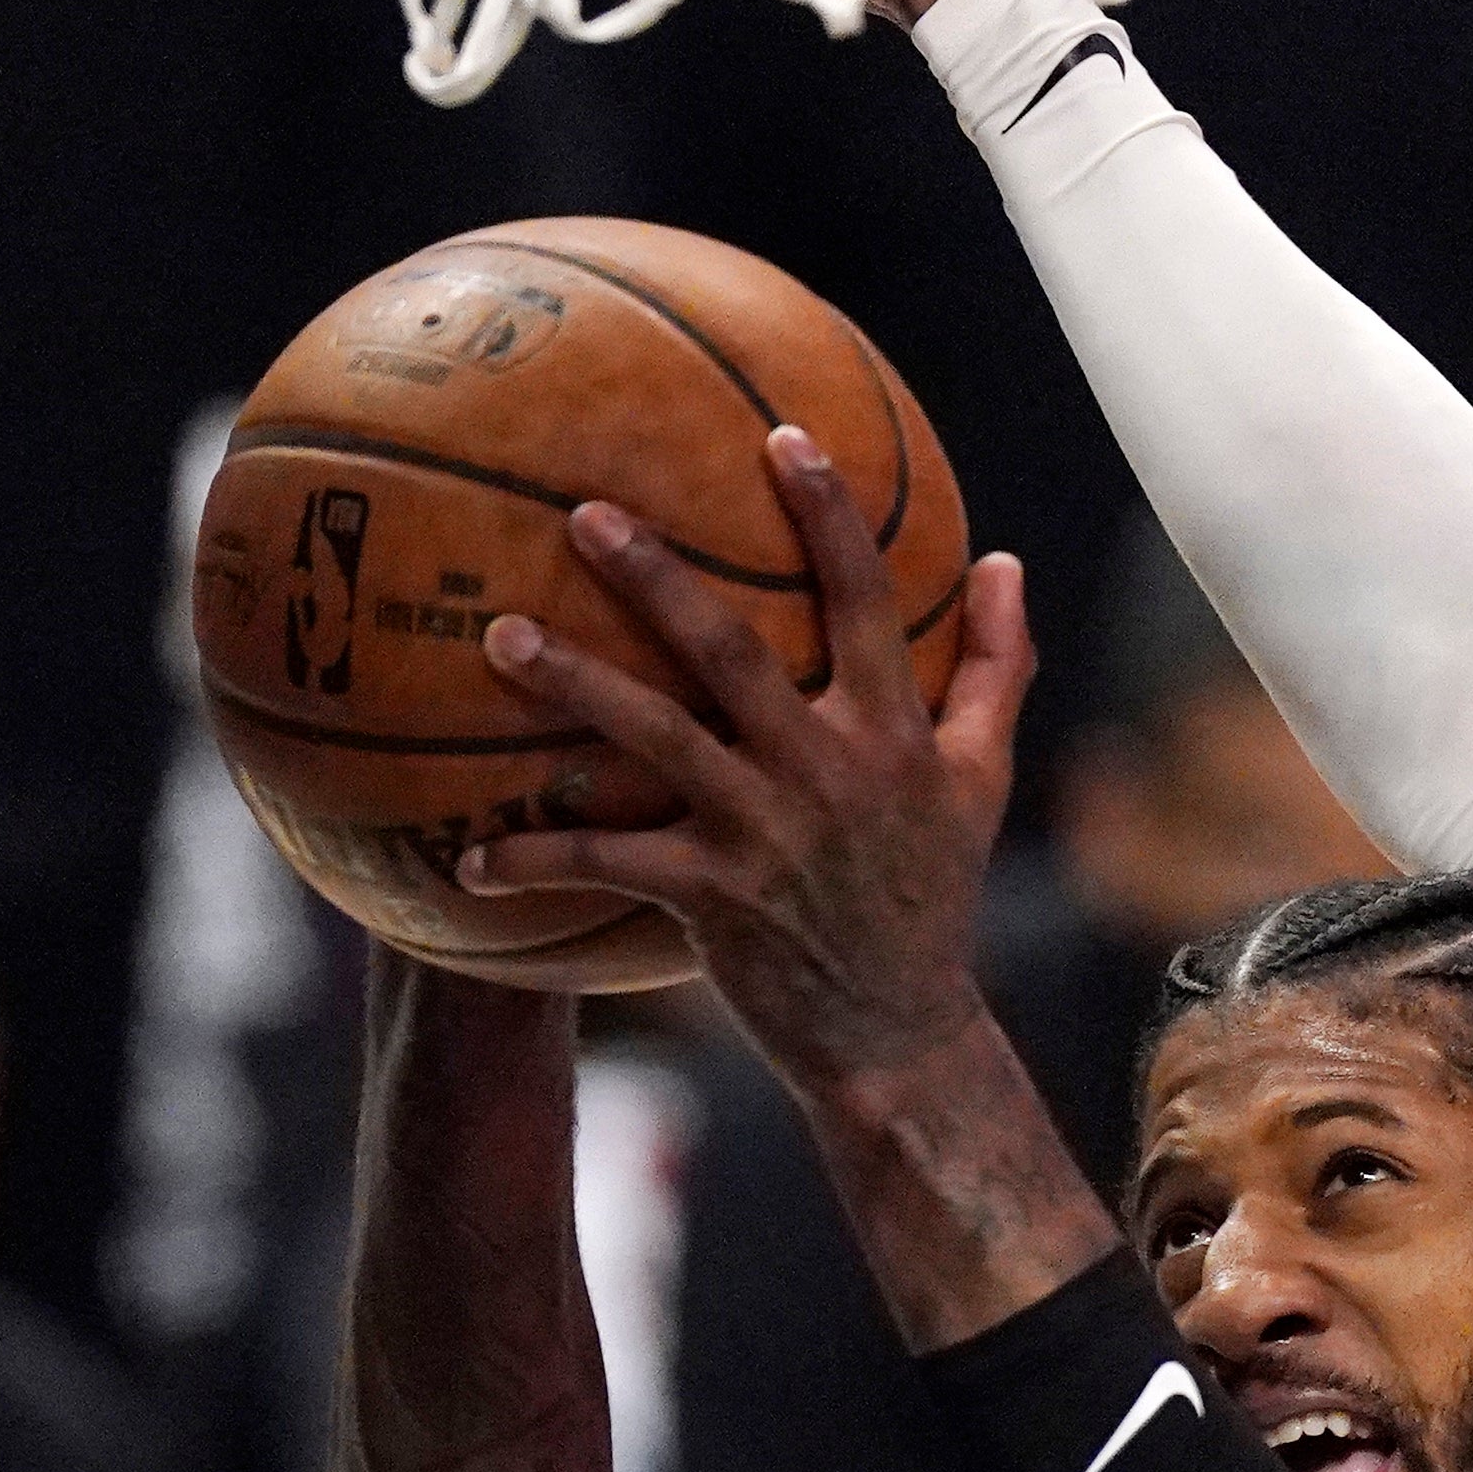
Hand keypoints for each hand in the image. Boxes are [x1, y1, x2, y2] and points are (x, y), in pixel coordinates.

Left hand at [460, 426, 1036, 1089]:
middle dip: (657, 579)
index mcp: (894, 731)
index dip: (829, 518)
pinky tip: (466, 855)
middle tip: (585, 514)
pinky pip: (609, 865)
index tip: (782, 438)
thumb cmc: (932, 892)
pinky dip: (536, 857)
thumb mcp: (981, 779)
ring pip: (657, 740)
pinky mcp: (712, 898)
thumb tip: (1006, 560)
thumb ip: (997, 667)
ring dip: (574, 685)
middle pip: (734, 654)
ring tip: (498, 636)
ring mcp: (766, 834)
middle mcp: (829, 771)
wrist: (897, 1033)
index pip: (866, 603)